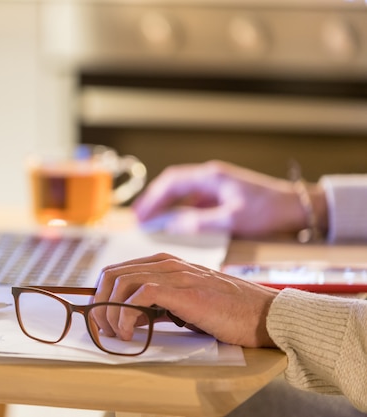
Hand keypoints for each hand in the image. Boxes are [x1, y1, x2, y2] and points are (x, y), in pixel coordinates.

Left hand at [92, 253, 278, 347]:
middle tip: (103, 329)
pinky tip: (131, 333)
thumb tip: (127, 316)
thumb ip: (157, 304)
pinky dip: (126, 315)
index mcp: (165, 263)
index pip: (117, 271)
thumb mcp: (185, 302)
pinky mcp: (183, 290)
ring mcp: (175, 274)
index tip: (102, 319)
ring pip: (120, 283)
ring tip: (117, 334)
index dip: (102, 295)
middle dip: (99, 304)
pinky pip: (139, 295)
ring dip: (110, 312)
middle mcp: (166, 264)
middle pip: (112, 275)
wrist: (264, 314)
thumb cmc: (228, 311)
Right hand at [133, 160, 326, 236]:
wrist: (298, 208)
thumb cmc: (268, 211)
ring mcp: (215, 187)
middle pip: (173, 185)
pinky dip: (179, 211)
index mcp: (210, 177)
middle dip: (154, 201)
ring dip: (165, 206)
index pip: (171, 182)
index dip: (152, 198)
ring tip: (150, 223)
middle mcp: (210, 178)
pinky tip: (175, 225)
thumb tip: (171, 225)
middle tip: (138, 219)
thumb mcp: (233, 219)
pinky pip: (192, 201)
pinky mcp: (221, 197)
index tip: (139, 215)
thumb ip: (201, 222)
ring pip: (181, 192)